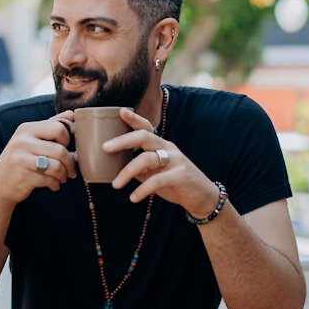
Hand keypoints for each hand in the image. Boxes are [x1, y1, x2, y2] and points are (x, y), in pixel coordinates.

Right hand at [0, 111, 77, 204]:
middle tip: (71, 170)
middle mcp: (22, 141)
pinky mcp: (22, 177)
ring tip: (62, 178)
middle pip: (60, 149)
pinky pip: (49, 180)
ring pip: (56, 166)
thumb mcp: (30, 139)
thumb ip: (50, 126)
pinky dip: (55, 184)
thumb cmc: (19, 161)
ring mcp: (20, 159)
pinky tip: (53, 185)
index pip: (58, 127)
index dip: (68, 139)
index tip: (67, 148)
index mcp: (26, 129)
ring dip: (64, 175)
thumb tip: (72, 115)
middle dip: (70, 162)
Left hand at [102, 107, 218, 214]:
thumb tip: (113, 168)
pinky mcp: (181, 175)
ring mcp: (176, 160)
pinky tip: (133, 198)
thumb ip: (138, 168)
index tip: (120, 111)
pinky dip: (143, 190)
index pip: (147, 127)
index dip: (134, 118)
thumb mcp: (154, 173)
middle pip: (144, 136)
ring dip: (127, 172)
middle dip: (123, 140)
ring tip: (115, 185)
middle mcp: (168, 148)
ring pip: (147, 159)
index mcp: (161, 145)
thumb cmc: (174, 183)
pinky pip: (158, 180)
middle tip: (105, 148)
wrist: (203, 197)